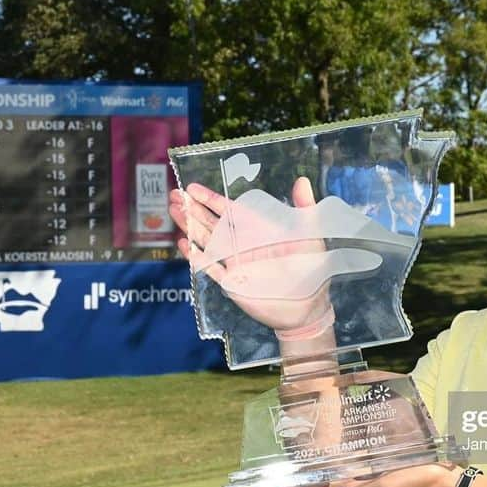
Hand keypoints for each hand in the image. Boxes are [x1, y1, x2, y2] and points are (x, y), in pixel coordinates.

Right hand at [168, 177, 331, 332]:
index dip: (210, 199)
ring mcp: (235, 263)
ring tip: (174, 211)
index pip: (230, 211)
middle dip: (193, 209)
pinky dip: (197, 257)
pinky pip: (211, 268)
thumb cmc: (312, 269)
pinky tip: (185, 244)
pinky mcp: (232, 282)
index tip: (192, 188)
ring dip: (190, 227)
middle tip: (174, 195)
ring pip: (207, 241)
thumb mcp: (311, 235)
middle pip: (212, 223)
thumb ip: (304, 208)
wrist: (308, 307)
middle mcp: (243, 244)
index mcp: (258, 230)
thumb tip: (302, 179)